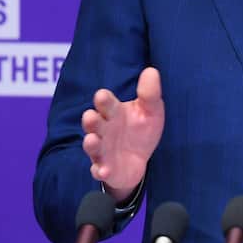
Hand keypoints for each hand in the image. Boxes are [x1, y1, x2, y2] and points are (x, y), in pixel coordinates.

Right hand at [81, 67, 163, 201]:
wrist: (138, 160)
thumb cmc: (141, 130)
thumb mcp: (151, 111)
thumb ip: (150, 94)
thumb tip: (151, 71)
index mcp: (114, 112)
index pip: (105, 103)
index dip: (103, 100)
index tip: (102, 96)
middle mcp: (104, 129)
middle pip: (93, 123)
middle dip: (90, 120)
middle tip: (90, 117)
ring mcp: (102, 150)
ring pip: (92, 145)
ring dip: (90, 143)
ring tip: (91, 140)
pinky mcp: (105, 168)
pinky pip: (99, 169)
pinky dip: (100, 170)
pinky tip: (103, 170)